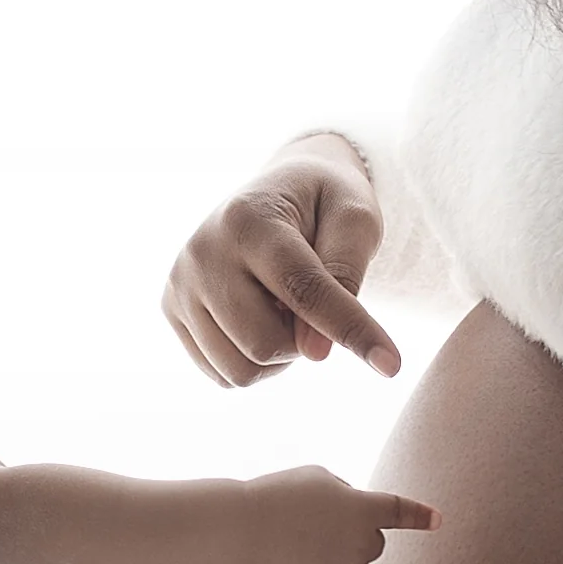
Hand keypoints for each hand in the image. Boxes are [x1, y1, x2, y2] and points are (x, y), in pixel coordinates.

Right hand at [166, 135, 404, 384]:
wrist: (278, 189)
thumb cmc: (325, 203)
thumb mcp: (354, 221)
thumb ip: (343, 280)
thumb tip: (314, 352)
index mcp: (248, 219)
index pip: (303, 290)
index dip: (350, 329)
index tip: (391, 363)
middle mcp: (201, 251)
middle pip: (264, 343)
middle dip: (305, 341)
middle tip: (317, 307)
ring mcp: (179, 282)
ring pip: (240, 369)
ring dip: (280, 355)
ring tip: (287, 310)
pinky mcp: (171, 308)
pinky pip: (222, 374)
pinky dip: (254, 361)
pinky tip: (262, 319)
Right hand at [248, 469, 436, 563]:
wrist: (247, 530)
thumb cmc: (278, 497)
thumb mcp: (318, 480)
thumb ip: (346, 499)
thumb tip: (351, 525)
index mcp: (366, 509)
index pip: (400, 512)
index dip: (419, 516)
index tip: (438, 520)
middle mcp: (366, 545)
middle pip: (370, 546)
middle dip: (350, 541)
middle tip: (312, 532)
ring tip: (289, 551)